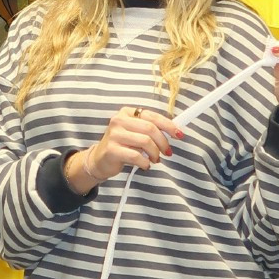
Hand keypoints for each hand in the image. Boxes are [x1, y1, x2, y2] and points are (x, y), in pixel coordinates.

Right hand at [67, 106, 182, 193]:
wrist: (100, 160)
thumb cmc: (122, 145)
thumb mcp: (136, 133)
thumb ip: (151, 129)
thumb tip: (175, 131)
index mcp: (127, 112)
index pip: (152, 116)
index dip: (169, 126)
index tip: (179, 135)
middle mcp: (119, 120)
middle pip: (150, 129)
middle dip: (163, 142)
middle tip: (167, 152)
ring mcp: (114, 134)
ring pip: (145, 142)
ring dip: (155, 153)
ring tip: (155, 159)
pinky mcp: (112, 150)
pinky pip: (136, 156)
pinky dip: (145, 163)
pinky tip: (145, 165)